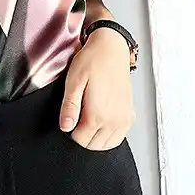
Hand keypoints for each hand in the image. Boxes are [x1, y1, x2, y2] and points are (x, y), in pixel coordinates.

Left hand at [58, 28, 135, 149]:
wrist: (111, 49)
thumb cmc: (92, 61)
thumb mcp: (73, 81)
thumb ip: (69, 107)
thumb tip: (65, 127)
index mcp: (98, 114)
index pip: (80, 140)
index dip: (70, 131)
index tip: (69, 117)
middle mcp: (114, 121)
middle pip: (93, 145)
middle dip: (82, 136)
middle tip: (77, 116)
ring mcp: (124, 119)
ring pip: (107, 145)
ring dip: (95, 138)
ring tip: (88, 118)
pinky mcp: (129, 115)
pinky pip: (118, 137)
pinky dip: (108, 135)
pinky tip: (101, 121)